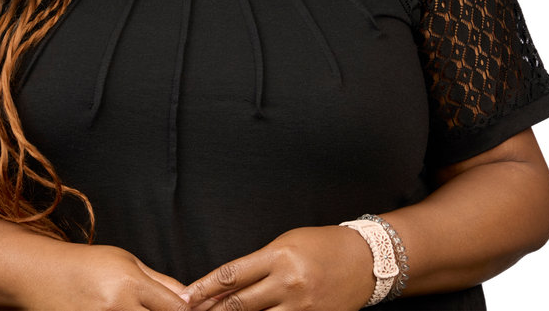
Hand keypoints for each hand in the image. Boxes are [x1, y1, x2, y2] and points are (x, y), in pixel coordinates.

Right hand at [13, 241, 188, 310]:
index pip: (174, 307)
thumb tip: (187, 297)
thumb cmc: (87, 264)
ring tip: (127, 306)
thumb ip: (159, 281)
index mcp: (131, 283)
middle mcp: (117, 307)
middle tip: (150, 307)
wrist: (42, 274)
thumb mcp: (125, 261)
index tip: (187, 310)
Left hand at [181, 226, 374, 310]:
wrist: (363, 260)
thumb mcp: (285, 244)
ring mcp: (303, 307)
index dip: (205, 288)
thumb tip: (226, 287)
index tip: (185, 297)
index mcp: (278, 256)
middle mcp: (288, 282)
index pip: (232, 274)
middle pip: (240, 304)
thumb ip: (258, 266)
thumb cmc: (319, 245)